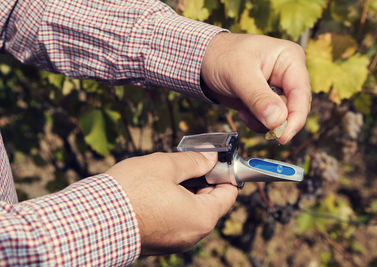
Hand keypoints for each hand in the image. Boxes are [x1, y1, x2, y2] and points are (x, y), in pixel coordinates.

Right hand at [105, 151, 237, 254]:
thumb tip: (211, 157)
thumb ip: (194, 161)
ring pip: (192, 210)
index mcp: (201, 217)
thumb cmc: (130, 193)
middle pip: (211, 202)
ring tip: (169, 173)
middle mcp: (193, 235)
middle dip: (204, 179)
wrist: (92, 222)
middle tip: (189, 161)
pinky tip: (158, 189)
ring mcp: (176, 241)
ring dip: (187, 190)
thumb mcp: (165, 166)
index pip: (228, 193)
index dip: (224, 172)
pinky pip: (177, 220)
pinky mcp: (160, 242)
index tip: (215, 159)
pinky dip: (174, 203)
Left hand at [201, 33, 311, 143]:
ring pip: (282, 118)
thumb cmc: (222, 56)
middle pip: (294, 109)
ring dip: (262, 121)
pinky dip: (256, 122)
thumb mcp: (239, 74)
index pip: (301, 94)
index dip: (295, 118)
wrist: (204, 61)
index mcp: (290, 59)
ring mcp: (278, 89)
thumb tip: (277, 121)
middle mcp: (289, 75)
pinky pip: (269, 121)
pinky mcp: (267, 102)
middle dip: (274, 120)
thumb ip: (259, 98)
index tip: (282, 137)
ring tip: (244, 110)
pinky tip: (243, 111)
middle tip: (253, 118)